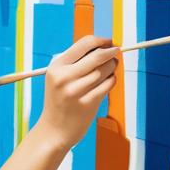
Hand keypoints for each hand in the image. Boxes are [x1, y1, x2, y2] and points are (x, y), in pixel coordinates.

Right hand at [35, 35, 119, 149]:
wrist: (54, 130)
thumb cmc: (60, 100)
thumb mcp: (58, 77)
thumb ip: (76, 61)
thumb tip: (103, 46)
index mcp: (56, 67)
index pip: (84, 44)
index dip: (101, 40)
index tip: (109, 42)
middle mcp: (64, 77)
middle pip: (98, 56)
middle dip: (111, 53)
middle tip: (115, 54)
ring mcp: (76, 91)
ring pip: (104, 70)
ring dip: (112, 67)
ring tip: (110, 69)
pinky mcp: (87, 103)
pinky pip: (107, 85)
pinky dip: (112, 80)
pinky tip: (109, 81)